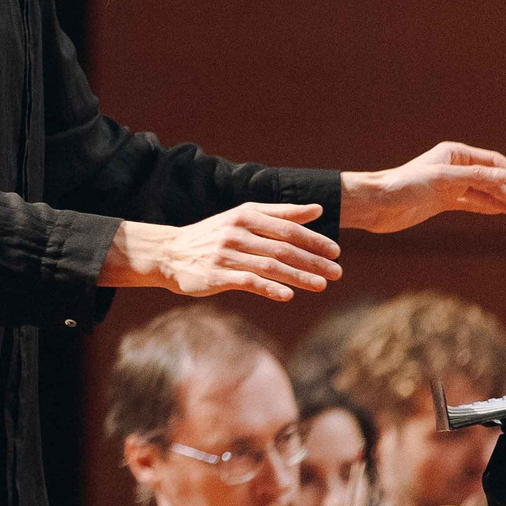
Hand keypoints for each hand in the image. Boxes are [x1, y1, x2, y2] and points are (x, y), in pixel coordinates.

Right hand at [104, 203, 339, 301]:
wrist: (169, 253)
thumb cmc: (212, 235)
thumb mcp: (243, 217)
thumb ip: (281, 213)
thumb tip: (318, 210)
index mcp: (245, 215)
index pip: (288, 227)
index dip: (314, 240)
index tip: (335, 251)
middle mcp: (236, 232)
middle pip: (283, 248)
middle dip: (313, 261)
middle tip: (337, 272)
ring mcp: (225, 255)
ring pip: (270, 266)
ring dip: (298, 277)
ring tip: (321, 285)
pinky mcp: (216, 276)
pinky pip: (248, 282)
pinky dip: (269, 288)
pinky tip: (288, 296)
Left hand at [341, 142, 505, 233]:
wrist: (376, 204)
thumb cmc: (404, 185)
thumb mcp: (442, 179)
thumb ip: (475, 178)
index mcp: (454, 153)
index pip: (493, 162)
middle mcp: (454, 167)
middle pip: (492, 179)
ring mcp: (449, 185)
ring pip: (485, 193)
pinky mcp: (442, 201)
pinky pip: (473, 203)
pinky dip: (490, 207)